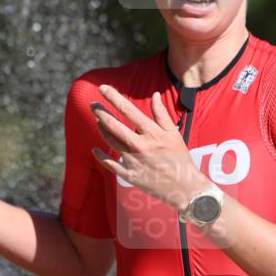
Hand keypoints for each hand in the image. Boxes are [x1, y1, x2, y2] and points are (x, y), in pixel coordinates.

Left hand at [90, 85, 208, 211]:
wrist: (184, 187)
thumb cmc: (180, 158)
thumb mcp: (173, 133)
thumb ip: (161, 114)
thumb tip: (154, 95)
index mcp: (152, 133)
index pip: (128, 110)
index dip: (113, 97)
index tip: (102, 88)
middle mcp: (140, 145)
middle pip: (114, 125)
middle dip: (100, 112)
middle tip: (92, 105)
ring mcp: (133, 161)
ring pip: (110, 141)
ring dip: (101, 129)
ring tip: (97, 121)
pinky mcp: (129, 175)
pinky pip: (110, 164)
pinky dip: (100, 156)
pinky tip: (94, 149)